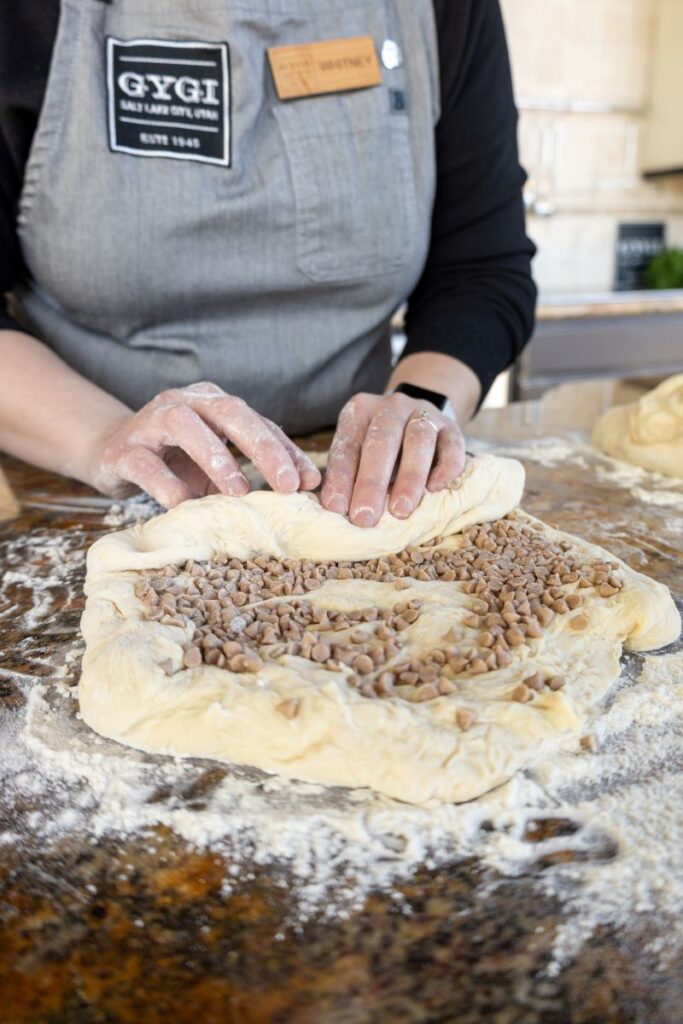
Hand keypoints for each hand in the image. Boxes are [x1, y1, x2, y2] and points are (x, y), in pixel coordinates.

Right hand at [90, 382, 320, 506]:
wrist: (109, 454)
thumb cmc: (175, 460)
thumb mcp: (218, 463)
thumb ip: (255, 468)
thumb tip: (308, 485)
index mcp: (213, 402)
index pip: (258, 422)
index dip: (286, 450)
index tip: (309, 481)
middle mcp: (184, 402)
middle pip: (229, 412)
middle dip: (262, 447)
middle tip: (286, 484)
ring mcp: (149, 421)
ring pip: (184, 426)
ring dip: (215, 458)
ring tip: (238, 491)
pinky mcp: (122, 449)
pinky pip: (146, 464)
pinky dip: (168, 486)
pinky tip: (186, 506)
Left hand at [321, 391, 465, 526]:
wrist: (420, 418)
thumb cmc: (381, 448)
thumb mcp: (359, 452)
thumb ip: (349, 475)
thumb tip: (338, 510)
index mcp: (360, 411)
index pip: (348, 445)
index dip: (342, 477)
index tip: (337, 508)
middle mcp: (392, 407)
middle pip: (382, 440)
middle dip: (372, 482)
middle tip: (366, 516)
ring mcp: (424, 413)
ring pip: (419, 440)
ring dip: (410, 477)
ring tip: (401, 511)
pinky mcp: (451, 427)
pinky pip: (452, 444)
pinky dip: (446, 467)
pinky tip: (436, 488)